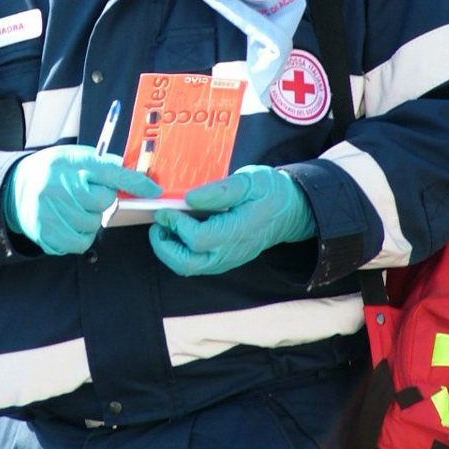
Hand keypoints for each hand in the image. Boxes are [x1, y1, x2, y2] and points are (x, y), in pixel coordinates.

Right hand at [3, 146, 161, 255]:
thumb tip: (135, 175)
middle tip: (88, 196)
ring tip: (76, 209)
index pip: (109, 171)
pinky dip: (81, 237)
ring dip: (91, 220)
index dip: (134, 182)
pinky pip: (79, 243)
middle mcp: (57, 185)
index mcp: (68, 162)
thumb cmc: (52, 172)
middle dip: (102, 201)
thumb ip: (101, 164)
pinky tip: (70, 224)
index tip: (154, 190)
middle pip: (102, 202)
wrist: (13, 189)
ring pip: (92, 225)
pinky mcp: (45, 233)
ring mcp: (49, 210)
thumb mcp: (73, 157)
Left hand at [149, 165, 315, 276]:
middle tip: (158, 223)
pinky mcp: (224, 259)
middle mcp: (230, 252)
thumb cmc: (270, 191)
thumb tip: (189, 198)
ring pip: (189, 268)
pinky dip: (180, 251)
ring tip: (165, 226)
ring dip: (169, 250)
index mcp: (238, 231)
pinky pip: (196, 264)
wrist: (291, 210)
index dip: (176, 225)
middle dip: (164, 246)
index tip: (166, 208)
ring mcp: (227, 259)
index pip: (198, 239)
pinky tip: (178, 231)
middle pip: (187, 264)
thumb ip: (219, 191)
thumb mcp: (249, 181)